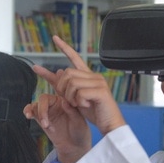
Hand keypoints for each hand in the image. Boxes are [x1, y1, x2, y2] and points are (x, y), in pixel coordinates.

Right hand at [24, 91, 91, 162]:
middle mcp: (55, 104)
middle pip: (43, 100)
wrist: (74, 146)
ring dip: (35, 113)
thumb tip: (63, 101)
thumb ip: (72, 111)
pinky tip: (28, 115)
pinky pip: (31, 112)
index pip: (57, 95)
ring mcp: (47, 111)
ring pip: (36, 105)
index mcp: (66, 100)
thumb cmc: (79, 132)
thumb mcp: (79, 121)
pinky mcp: (41, 119)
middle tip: (45, 125)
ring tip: (40, 123)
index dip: (51, 103)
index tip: (54, 113)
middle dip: (42, 111)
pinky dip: (28, 111)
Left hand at [25, 36, 126, 162]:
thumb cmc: (94, 112)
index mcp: (88, 76)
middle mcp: (93, 76)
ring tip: (79, 104)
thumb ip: (66, 87)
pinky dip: (79, 102)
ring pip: (72, 84)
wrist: (109, 124)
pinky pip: (80, 93)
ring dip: (70, 97)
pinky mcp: (101, 91)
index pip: (74, 57)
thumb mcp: (75, 98)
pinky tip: (86, 105)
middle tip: (69, 99)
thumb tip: (57, 73)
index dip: (64, 48)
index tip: (55, 38)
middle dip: (62, 88)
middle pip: (67, 73)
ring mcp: (98, 82)